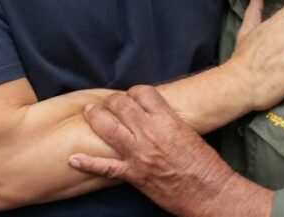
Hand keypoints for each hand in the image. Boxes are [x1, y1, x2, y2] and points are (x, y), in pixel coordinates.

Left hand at [68, 87, 270, 216]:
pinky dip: (87, 163)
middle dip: (113, 101)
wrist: (209, 192)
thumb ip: (169, 120)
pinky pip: (105, 168)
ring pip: (108, 128)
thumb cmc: (205, 164)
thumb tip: (155, 113)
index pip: (142, 92)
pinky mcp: (134, 175)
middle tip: (109, 102)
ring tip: (89, 112)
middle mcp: (149, 133)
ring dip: (95, 117)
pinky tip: (74, 159)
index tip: (132, 95)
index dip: (134, 91)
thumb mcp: (190, 131)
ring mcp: (139, 154)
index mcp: (166, 119)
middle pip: (121, 105)